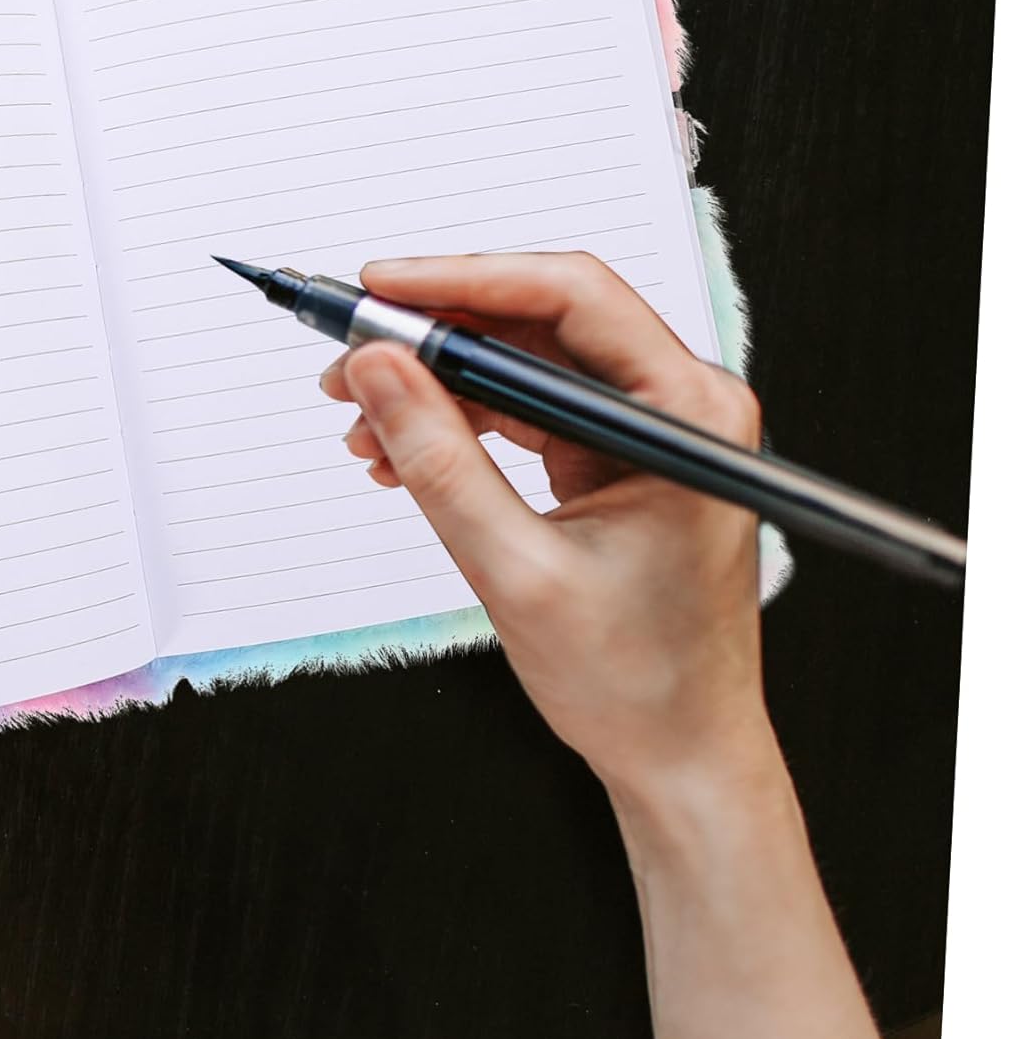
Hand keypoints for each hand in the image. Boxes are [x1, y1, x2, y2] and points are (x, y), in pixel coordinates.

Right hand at [323, 253, 771, 800]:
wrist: (681, 758)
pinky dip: (461, 425)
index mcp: (688, 414)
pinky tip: (400, 450)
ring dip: (437, 387)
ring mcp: (644, 431)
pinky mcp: (612, 459)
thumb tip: (378, 371)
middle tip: (351, 357)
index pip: (571, 297)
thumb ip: (440, 462)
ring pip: (522, 367)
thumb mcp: (517, 571)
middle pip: (539, 324)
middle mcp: (676, 406)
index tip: (382, 290)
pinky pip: (525, 414)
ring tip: (363, 422)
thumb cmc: (639, 683)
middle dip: (435, 338)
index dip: (465, 280)